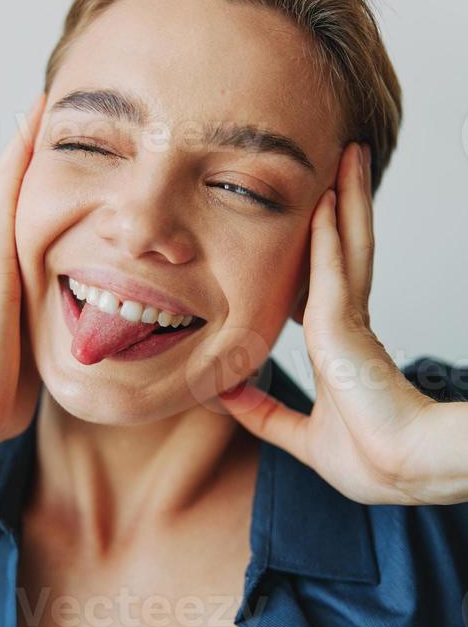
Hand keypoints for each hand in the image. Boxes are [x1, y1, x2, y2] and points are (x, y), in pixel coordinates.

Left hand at [218, 141, 439, 505]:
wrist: (401, 471)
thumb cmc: (369, 461)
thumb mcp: (299, 437)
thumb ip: (262, 416)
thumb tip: (225, 398)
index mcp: (341, 348)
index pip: (327, 284)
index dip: (321, 251)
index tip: (311, 222)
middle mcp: (348, 326)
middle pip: (345, 252)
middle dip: (342, 207)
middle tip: (340, 163)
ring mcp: (350, 322)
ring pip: (347, 246)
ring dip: (345, 199)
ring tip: (347, 155)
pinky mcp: (345, 327)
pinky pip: (333, 270)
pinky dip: (329, 234)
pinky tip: (327, 197)